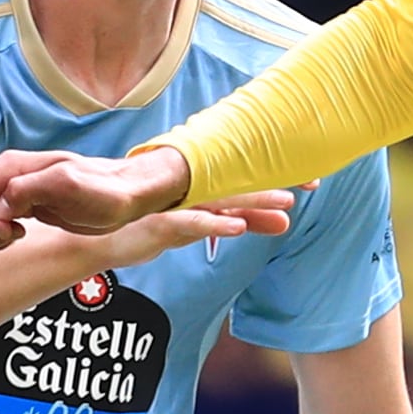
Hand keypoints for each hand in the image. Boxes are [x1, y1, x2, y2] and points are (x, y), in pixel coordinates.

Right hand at [0, 145, 199, 248]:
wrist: (125, 196)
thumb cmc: (104, 190)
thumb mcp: (68, 186)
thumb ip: (29, 190)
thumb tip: (0, 206)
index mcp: (10, 168)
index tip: (11, 230)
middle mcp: (5, 178)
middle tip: (14, 236)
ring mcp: (10, 193)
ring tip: (17, 236)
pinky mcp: (18, 208)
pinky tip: (22, 235)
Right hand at [86, 188, 293, 267]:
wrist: (98, 239)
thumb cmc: (151, 225)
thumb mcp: (207, 223)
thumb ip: (246, 220)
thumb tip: (286, 221)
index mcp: (204, 183)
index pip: (246, 177)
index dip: (278, 174)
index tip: (314, 177)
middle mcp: (191, 188)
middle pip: (239, 183)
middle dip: (276, 183)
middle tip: (312, 182)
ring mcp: (173, 204)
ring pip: (218, 199)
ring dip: (251, 201)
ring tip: (284, 201)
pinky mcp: (157, 223)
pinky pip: (188, 223)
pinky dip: (212, 224)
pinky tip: (236, 227)